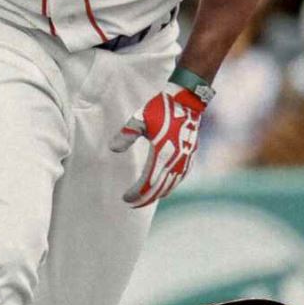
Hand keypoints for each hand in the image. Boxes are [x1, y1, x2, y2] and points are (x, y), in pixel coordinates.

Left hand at [110, 83, 205, 207]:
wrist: (187, 101)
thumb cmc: (162, 109)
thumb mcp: (139, 119)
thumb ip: (126, 135)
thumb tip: (112, 149)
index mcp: (162, 154)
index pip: (148, 182)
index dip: (137, 193)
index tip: (126, 197)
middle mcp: (176, 161)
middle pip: (160, 188)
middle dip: (146, 198)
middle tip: (133, 203)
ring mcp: (185, 159)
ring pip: (171, 185)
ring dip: (158, 194)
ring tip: (146, 198)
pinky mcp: (191, 155)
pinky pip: (180, 177)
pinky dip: (170, 185)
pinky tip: (165, 186)